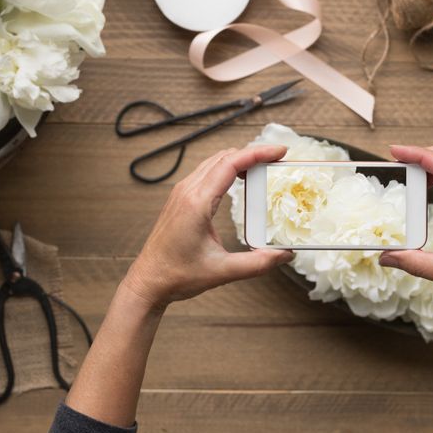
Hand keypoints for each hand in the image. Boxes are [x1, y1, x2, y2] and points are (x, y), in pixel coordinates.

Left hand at [123, 145, 292, 309]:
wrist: (148, 281)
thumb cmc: (176, 275)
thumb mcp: (222, 271)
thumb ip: (257, 263)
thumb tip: (284, 255)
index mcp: (196, 203)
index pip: (231, 163)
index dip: (258, 153)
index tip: (280, 151)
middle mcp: (187, 192)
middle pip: (224, 156)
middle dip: (253, 153)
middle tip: (277, 159)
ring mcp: (181, 193)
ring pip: (214, 162)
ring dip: (239, 159)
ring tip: (263, 166)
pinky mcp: (180, 199)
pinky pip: (206, 172)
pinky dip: (227, 168)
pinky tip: (239, 179)